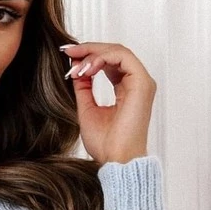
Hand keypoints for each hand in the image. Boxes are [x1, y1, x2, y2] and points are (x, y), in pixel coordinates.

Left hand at [60, 41, 155, 164]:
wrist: (116, 160)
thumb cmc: (105, 144)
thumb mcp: (87, 108)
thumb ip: (84, 87)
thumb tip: (76, 69)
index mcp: (127, 88)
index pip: (110, 61)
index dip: (89, 55)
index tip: (69, 57)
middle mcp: (137, 83)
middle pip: (114, 52)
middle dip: (89, 49)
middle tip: (68, 52)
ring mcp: (141, 82)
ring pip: (118, 51)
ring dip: (93, 53)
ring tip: (76, 65)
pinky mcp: (142, 83)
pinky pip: (122, 57)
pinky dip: (102, 58)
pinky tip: (86, 69)